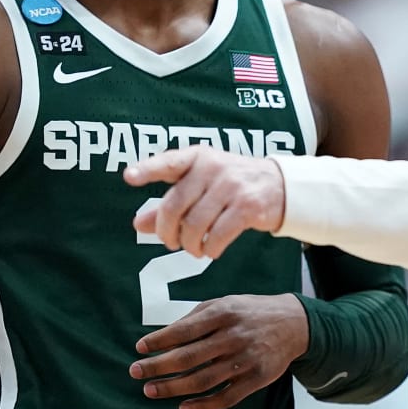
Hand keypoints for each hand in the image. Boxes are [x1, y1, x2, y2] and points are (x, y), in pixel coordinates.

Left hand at [125, 149, 284, 258]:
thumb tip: (138, 224)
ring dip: (190, 244)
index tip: (128, 177)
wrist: (279, 185)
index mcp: (197, 158)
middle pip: (175, 206)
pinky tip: (211, 250)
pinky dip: (211, 248)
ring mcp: (231, 186)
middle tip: (171, 242)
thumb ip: (168, 205)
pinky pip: (219, 235)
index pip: (168, 162)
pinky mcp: (248, 206)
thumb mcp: (200, 187)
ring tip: (193, 249)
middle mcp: (213, 168)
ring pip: (196, 225)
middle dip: (168, 232)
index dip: (147, 169)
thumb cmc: (230, 185)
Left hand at [131, 294, 307, 408]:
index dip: (159, 340)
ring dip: (173, 388)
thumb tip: (164, 336)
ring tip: (151, 391)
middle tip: (136, 372)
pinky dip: (203, 406)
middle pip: (189, 356)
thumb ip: (196, 318)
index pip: (184, 329)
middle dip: (158, 366)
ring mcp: (246, 360)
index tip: (140, 348)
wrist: (294, 324)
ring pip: (204, 380)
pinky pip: (226, 398)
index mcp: (223, 313)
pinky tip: (183, 408)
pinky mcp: (256, 379)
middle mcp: (233, 336)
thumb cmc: (250, 312)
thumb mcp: (224, 303)